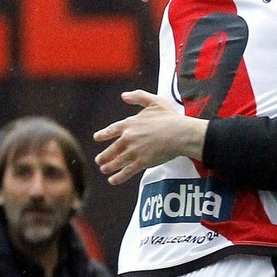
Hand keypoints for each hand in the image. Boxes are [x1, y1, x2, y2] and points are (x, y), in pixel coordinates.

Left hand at [94, 91, 208, 184]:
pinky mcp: (141, 162)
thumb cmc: (170, 118)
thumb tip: (124, 96)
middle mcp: (128, 138)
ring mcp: (134, 151)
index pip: (112, 130)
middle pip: (112, 149)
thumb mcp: (154, 101)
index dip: (103, 134)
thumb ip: (138, 96)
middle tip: (99, 160)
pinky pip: (127, 172)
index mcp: (130, 124)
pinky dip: (118, 177)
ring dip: (109, 166)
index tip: (97, 138)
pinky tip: (113, 180)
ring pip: (117, 161)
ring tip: (104, 169)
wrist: (179, 134)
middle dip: (104, 156)